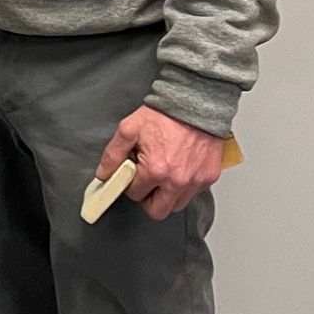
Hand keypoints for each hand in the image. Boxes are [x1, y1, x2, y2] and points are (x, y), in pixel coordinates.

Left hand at [95, 106, 225, 220]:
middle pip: (157, 211)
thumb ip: (113, 154)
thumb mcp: (129, 129)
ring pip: (177, 206)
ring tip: (161, 174)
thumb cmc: (164, 114)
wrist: (194, 102)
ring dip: (166, 196)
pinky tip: (177, 169)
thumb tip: (104, 174)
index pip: (135, 195)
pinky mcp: (209, 177)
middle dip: (147, 200)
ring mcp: (196, 181)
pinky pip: (193, 194)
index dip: (129, 184)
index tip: (130, 175)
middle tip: (144, 183)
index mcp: (156, 170)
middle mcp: (177, 181)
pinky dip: (184, 187)